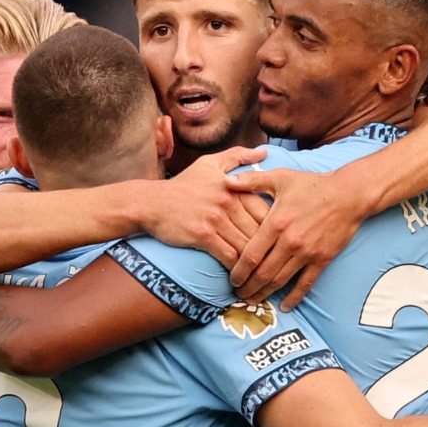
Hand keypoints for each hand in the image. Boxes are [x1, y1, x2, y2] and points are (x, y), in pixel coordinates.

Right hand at [142, 146, 268, 267]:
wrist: (151, 203)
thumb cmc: (183, 185)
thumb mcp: (209, 164)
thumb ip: (238, 156)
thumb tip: (264, 152)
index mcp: (236, 186)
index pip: (268, 211)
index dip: (275, 229)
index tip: (276, 241)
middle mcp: (229, 201)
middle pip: (261, 231)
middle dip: (269, 249)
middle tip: (275, 263)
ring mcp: (216, 219)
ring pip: (247, 246)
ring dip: (255, 263)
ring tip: (260, 274)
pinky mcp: (203, 236)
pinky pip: (229, 256)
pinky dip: (237, 268)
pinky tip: (238, 274)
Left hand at [225, 166, 372, 309]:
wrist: (349, 194)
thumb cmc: (313, 185)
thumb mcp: (280, 178)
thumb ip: (251, 180)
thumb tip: (225, 181)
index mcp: (276, 223)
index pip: (251, 255)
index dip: (238, 272)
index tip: (232, 280)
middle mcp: (290, 242)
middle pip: (263, 273)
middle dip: (248, 287)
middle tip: (238, 294)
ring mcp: (307, 253)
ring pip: (281, 281)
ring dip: (265, 294)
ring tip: (253, 301)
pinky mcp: (322, 259)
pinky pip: (306, 284)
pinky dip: (294, 298)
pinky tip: (285, 307)